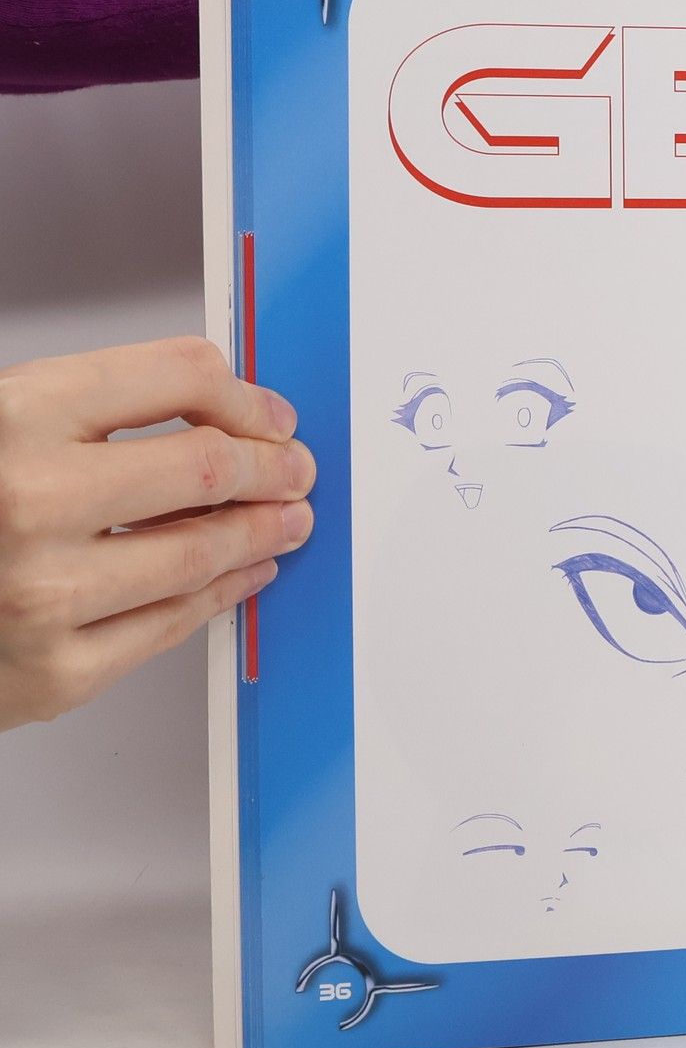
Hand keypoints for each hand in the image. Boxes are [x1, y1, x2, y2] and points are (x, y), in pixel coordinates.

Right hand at [0, 337, 314, 729]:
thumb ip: (90, 413)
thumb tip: (220, 410)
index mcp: (11, 417)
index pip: (177, 376)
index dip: (246, 394)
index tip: (271, 413)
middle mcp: (26, 500)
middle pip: (209, 465)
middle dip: (274, 466)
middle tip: (295, 469)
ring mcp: (43, 594)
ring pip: (204, 551)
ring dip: (264, 531)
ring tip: (286, 519)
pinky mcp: (56, 671)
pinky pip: (172, 623)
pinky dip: (224, 591)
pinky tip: (242, 572)